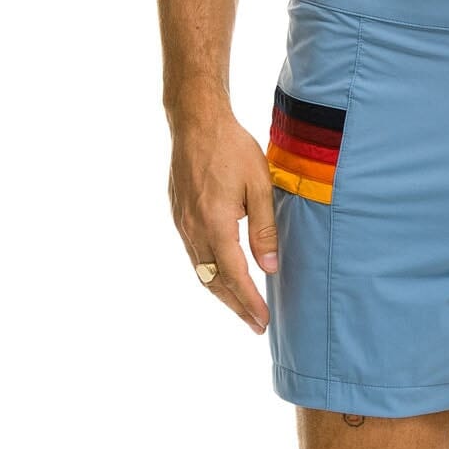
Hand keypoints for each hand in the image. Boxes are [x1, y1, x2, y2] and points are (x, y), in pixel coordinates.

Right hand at [168, 107, 278, 333]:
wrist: (196, 123)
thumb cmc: (232, 149)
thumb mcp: (259, 185)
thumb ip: (264, 227)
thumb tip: (270, 267)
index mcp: (215, 224)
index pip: (235, 276)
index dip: (249, 301)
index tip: (263, 321)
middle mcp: (194, 230)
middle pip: (214, 281)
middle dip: (235, 305)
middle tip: (255, 325)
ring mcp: (182, 224)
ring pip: (201, 270)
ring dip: (221, 292)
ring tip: (241, 306)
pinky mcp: (179, 215)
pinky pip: (193, 254)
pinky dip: (209, 272)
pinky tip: (221, 273)